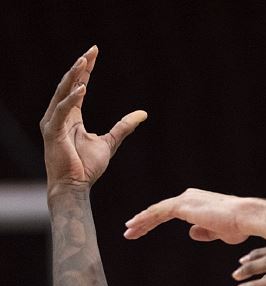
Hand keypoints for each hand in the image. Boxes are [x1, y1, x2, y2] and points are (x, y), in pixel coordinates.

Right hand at [40, 46, 146, 192]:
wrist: (76, 186)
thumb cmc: (87, 167)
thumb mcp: (111, 142)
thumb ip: (124, 126)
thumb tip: (143, 114)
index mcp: (71, 116)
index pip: (78, 86)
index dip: (86, 69)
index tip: (94, 52)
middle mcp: (60, 115)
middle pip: (69, 84)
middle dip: (80, 66)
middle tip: (91, 50)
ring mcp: (54, 122)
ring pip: (63, 93)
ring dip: (73, 76)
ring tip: (84, 61)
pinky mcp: (52, 132)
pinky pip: (61, 110)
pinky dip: (71, 99)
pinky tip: (82, 88)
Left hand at [124, 187, 251, 243]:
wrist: (246, 217)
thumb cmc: (239, 225)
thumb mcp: (220, 232)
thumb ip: (205, 232)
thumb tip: (191, 233)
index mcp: (199, 202)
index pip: (172, 211)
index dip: (156, 221)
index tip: (144, 229)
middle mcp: (190, 197)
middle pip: (161, 209)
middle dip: (145, 221)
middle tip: (131, 231)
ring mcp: (185, 200)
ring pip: (157, 211)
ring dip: (141, 221)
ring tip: (128, 232)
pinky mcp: (183, 206)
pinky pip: (158, 213)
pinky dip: (145, 219)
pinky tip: (134, 227)